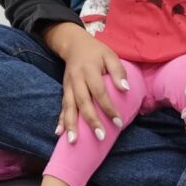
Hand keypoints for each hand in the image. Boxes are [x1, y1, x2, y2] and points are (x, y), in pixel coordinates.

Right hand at [42, 23, 128, 143]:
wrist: (74, 44)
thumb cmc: (96, 52)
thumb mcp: (110, 55)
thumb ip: (118, 71)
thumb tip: (125, 89)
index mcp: (89, 70)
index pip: (99, 92)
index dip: (108, 107)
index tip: (118, 122)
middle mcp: (77, 80)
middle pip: (83, 102)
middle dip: (91, 120)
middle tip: (100, 137)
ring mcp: (68, 86)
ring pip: (69, 107)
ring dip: (71, 124)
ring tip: (74, 141)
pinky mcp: (64, 90)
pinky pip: (62, 107)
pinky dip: (60, 120)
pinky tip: (59, 133)